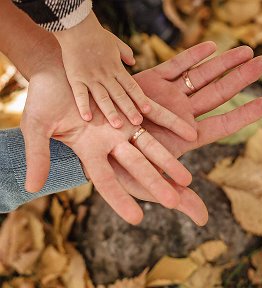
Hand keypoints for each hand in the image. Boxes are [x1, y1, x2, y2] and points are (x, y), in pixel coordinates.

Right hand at [21, 52, 194, 224]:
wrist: (57, 72)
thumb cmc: (43, 99)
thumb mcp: (37, 126)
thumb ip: (38, 155)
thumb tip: (32, 188)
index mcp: (90, 150)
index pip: (106, 181)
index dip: (120, 200)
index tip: (136, 218)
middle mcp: (111, 142)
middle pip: (136, 166)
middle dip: (154, 183)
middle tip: (174, 201)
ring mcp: (123, 124)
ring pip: (150, 144)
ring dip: (168, 160)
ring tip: (187, 179)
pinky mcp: (131, 104)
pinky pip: (155, 113)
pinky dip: (171, 122)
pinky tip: (190, 133)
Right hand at [54, 12, 196, 140]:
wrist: (77, 27)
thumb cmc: (97, 35)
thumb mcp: (116, 43)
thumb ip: (126, 53)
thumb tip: (134, 61)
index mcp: (116, 68)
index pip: (132, 86)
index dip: (140, 98)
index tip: (147, 110)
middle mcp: (106, 75)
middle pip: (120, 95)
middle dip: (130, 109)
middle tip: (138, 123)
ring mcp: (91, 78)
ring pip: (103, 98)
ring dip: (111, 112)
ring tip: (118, 125)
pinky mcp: (76, 78)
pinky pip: (80, 94)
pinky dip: (83, 106)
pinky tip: (88, 118)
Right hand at [108, 43, 261, 223]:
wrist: (81, 135)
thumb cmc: (110, 163)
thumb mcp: (140, 182)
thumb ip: (175, 196)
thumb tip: (204, 220)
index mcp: (180, 139)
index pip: (220, 126)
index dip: (244, 114)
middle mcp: (177, 116)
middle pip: (215, 95)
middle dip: (240, 79)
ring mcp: (165, 97)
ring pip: (199, 77)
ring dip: (222, 63)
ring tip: (246, 50)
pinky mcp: (149, 82)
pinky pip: (174, 66)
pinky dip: (192, 56)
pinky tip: (211, 46)